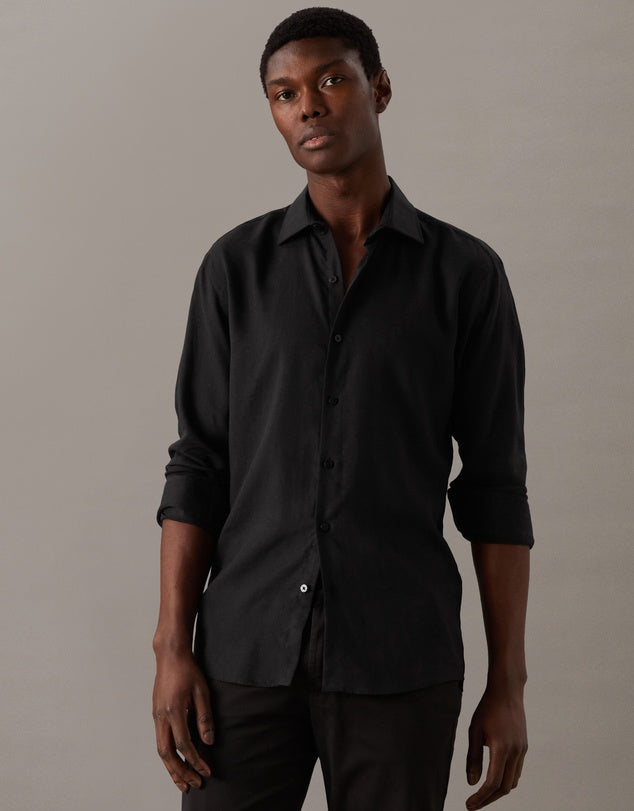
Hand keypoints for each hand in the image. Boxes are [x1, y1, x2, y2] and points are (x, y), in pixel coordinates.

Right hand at [152, 649, 214, 792]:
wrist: (170, 656)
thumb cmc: (188, 671)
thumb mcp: (202, 691)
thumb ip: (205, 717)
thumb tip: (209, 742)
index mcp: (173, 710)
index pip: (184, 744)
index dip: (195, 760)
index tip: (207, 771)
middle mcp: (161, 716)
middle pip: (167, 753)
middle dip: (180, 772)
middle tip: (194, 785)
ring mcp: (156, 716)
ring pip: (161, 749)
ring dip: (172, 768)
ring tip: (183, 782)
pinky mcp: (156, 714)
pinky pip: (160, 740)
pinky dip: (168, 755)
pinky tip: (176, 761)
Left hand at [465, 682, 527, 808]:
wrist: (507, 691)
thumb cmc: (487, 708)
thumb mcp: (474, 731)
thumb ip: (473, 758)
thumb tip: (471, 783)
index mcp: (501, 748)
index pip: (492, 783)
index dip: (480, 797)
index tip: (469, 805)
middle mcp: (515, 752)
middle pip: (504, 787)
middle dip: (489, 799)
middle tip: (474, 804)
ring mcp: (522, 750)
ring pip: (512, 781)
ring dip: (498, 791)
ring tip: (483, 794)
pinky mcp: (524, 747)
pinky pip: (517, 771)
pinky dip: (506, 780)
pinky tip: (495, 779)